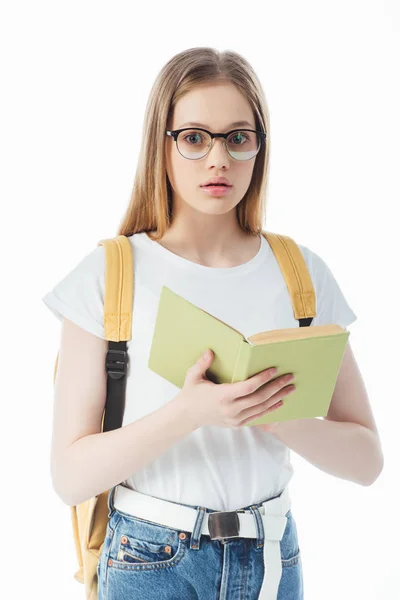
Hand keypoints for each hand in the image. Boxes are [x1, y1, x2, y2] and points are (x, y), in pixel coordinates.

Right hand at [172, 348, 295, 429]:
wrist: (186, 416)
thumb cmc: (191, 393)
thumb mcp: (193, 376)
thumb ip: (202, 363)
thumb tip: (210, 351)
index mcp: (221, 396)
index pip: (248, 387)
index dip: (262, 378)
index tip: (274, 369)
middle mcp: (230, 409)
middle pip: (259, 398)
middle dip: (276, 387)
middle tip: (289, 377)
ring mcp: (235, 419)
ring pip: (261, 408)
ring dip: (277, 398)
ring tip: (290, 388)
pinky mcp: (237, 424)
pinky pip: (257, 416)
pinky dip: (270, 409)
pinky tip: (280, 402)